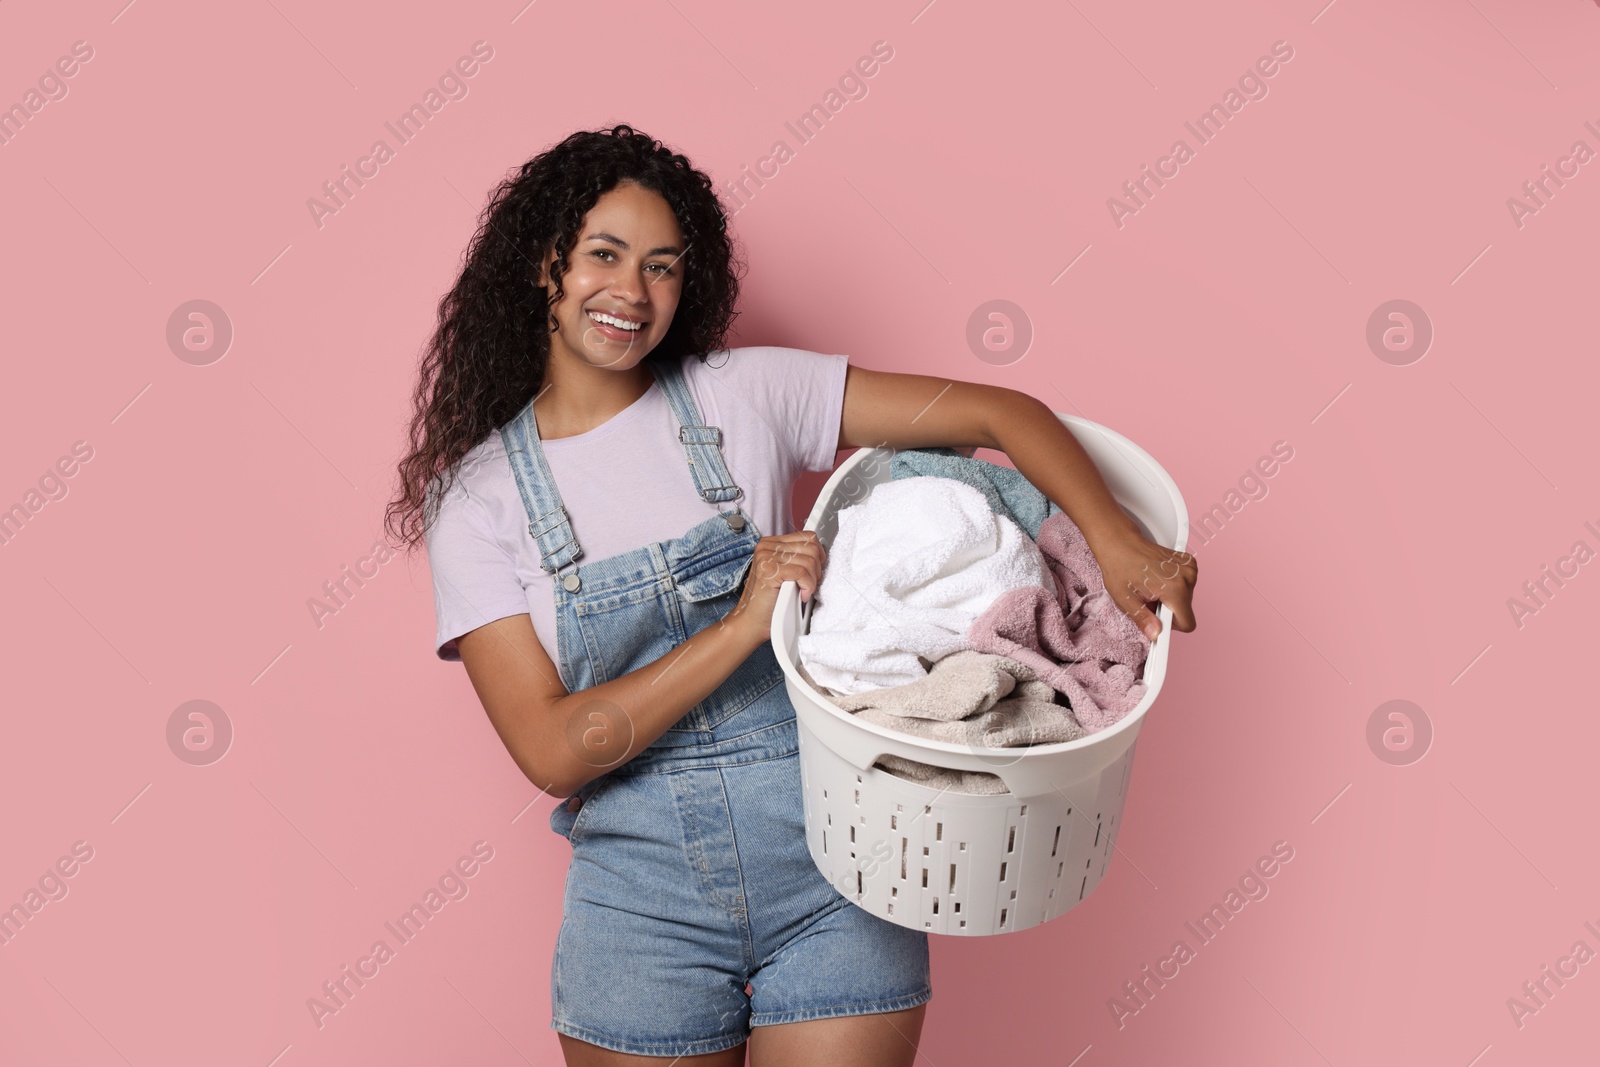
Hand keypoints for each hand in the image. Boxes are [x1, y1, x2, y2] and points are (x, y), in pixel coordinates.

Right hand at [721, 532, 827, 647]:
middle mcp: (767, 546)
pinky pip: (802, 572)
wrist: (751, 622)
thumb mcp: (785, 574)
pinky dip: (807, 586)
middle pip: (811, 546)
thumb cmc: (769, 602)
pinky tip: (800, 595)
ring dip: (812, 581)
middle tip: (809, 585)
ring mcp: (767, 557)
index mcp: (771, 544)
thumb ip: (798, 559)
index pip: (807, 537)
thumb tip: (821, 554)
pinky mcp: (769, 570)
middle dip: (817, 569)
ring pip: (809, 560)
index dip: (818, 555)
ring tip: (803, 592)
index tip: (815, 572)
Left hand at [1085, 525, 1197, 641]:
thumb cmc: (1120, 567)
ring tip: (1151, 586)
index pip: (1187, 624)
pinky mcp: (1189, 562)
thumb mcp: (1125, 600)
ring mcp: (1190, 568)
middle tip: (1148, 598)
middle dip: (1167, 611)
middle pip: (1185, 611)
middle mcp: (1187, 577)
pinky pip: (1186, 586)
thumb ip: (1143, 619)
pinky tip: (1158, 578)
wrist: (1120, 542)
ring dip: (1169, 599)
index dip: (1171, 628)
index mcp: (1174, 588)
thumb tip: (1155, 634)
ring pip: (1186, 599)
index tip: (1158, 623)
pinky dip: (1173, 587)